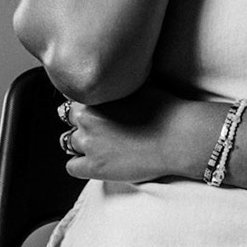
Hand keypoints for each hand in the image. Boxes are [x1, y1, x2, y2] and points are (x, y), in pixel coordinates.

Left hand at [60, 86, 213, 183]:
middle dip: (82, 121)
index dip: (87, 103)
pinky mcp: (95, 168)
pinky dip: (80, 164)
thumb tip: (115, 77)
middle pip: (68, 118)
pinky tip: (95, 162)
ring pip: (67, 142)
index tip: (98, 109)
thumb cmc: (166, 110)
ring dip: (81, 142)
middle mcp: (87, 118)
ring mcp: (90, 144)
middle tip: (101, 127)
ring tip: (99, 145)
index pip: (74, 97)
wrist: (179, 137)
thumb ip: (120, 84)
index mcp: (97, 96)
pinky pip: (72, 167)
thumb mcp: (140, 85)